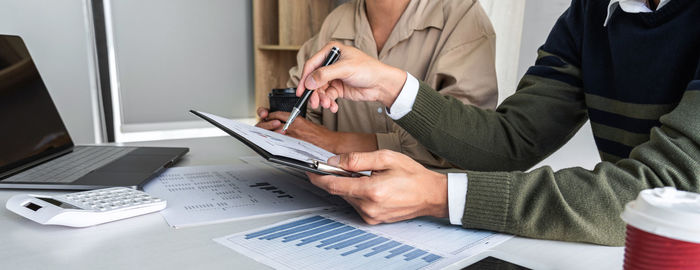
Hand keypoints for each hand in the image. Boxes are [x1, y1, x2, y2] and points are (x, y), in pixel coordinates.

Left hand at [255, 107, 336, 151]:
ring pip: (273, 132)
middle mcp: (293, 125)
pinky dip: (274, 140)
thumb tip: (286, 126)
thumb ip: (295, 123)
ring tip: (265, 135)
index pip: (277, 114)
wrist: (330, 143)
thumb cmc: (322, 135)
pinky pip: (279, 141)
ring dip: (267, 132)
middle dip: (265, 124)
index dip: (269, 116)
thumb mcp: (307, 124)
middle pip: (271, 122)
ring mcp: (292, 135)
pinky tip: (273, 142)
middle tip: (263, 127)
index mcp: (296, 118)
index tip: (267, 118)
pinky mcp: (293, 143)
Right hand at [296, 42, 407, 111]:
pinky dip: (329, 102)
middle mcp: (330, 64)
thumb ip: (325, 74)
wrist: (382, 84)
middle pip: (314, 79)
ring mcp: (334, 76)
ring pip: (320, 90)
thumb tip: (309, 82)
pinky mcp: (338, 88)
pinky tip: (333, 106)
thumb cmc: (368, 69)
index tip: (301, 90)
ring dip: (322, 99)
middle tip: (314, 102)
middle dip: (314, 92)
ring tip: (327, 105)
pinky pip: (328, 96)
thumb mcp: (345, 69)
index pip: (312, 64)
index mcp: (331, 52)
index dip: (305, 78)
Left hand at [306, 150, 448, 223]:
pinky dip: (357, 193)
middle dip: (335, 178)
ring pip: (347, 197)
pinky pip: (356, 204)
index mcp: (372, 191)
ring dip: (347, 185)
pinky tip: (369, 185)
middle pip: (339, 191)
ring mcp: (371, 216)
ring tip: (364, 175)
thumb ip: (357, 159)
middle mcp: (369, 207)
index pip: (334, 185)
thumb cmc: (412, 175)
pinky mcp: (373, 219)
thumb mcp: (385, 158)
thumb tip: (335, 161)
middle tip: (336, 165)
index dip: (319, 177)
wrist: (431, 195)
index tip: (310, 170)